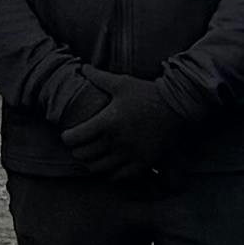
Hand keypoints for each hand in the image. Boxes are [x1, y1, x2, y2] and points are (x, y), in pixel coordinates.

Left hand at [39, 63, 152, 179]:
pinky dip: (110, 174)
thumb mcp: (122, 82)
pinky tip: (109, 168)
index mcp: (107, 122)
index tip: (68, 135)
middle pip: (84, 155)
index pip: (75, 138)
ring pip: (98, 168)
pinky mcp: (143, 162)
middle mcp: (116, 141)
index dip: (67, 138)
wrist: (176, 106)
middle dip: (77, 151)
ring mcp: (129, 154)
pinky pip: (119, 177)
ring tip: (91, 158)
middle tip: (78, 146)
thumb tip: (82, 68)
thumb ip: (99, 77)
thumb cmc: (147, 93)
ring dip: (91, 164)